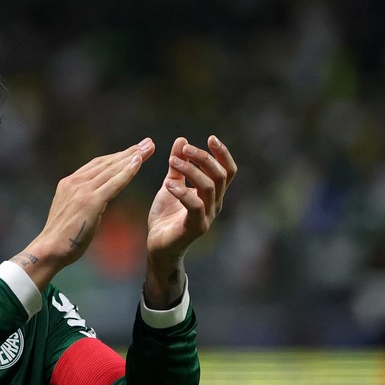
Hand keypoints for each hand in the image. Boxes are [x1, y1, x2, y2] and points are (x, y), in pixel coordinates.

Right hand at [12, 138, 155, 289]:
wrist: (49, 249)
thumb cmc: (62, 238)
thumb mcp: (71, 213)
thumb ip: (83, 201)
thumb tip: (98, 200)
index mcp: (68, 183)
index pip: (96, 165)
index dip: (116, 157)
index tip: (133, 151)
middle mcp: (74, 182)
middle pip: (106, 162)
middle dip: (129, 152)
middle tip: (147, 143)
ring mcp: (82, 190)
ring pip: (112, 169)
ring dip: (133, 157)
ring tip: (149, 148)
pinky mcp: (90, 201)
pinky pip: (114, 183)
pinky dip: (128, 171)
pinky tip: (139, 162)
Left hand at [144, 135, 237, 306]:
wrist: (157, 246)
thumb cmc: (166, 217)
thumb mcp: (170, 185)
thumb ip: (177, 166)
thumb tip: (182, 139)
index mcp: (212, 194)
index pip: (227, 170)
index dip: (222, 154)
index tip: (211, 138)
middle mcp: (214, 204)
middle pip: (220, 175)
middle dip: (204, 158)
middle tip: (185, 149)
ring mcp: (207, 216)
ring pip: (209, 187)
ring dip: (191, 171)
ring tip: (173, 162)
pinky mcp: (196, 227)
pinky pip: (195, 206)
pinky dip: (182, 192)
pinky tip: (169, 184)